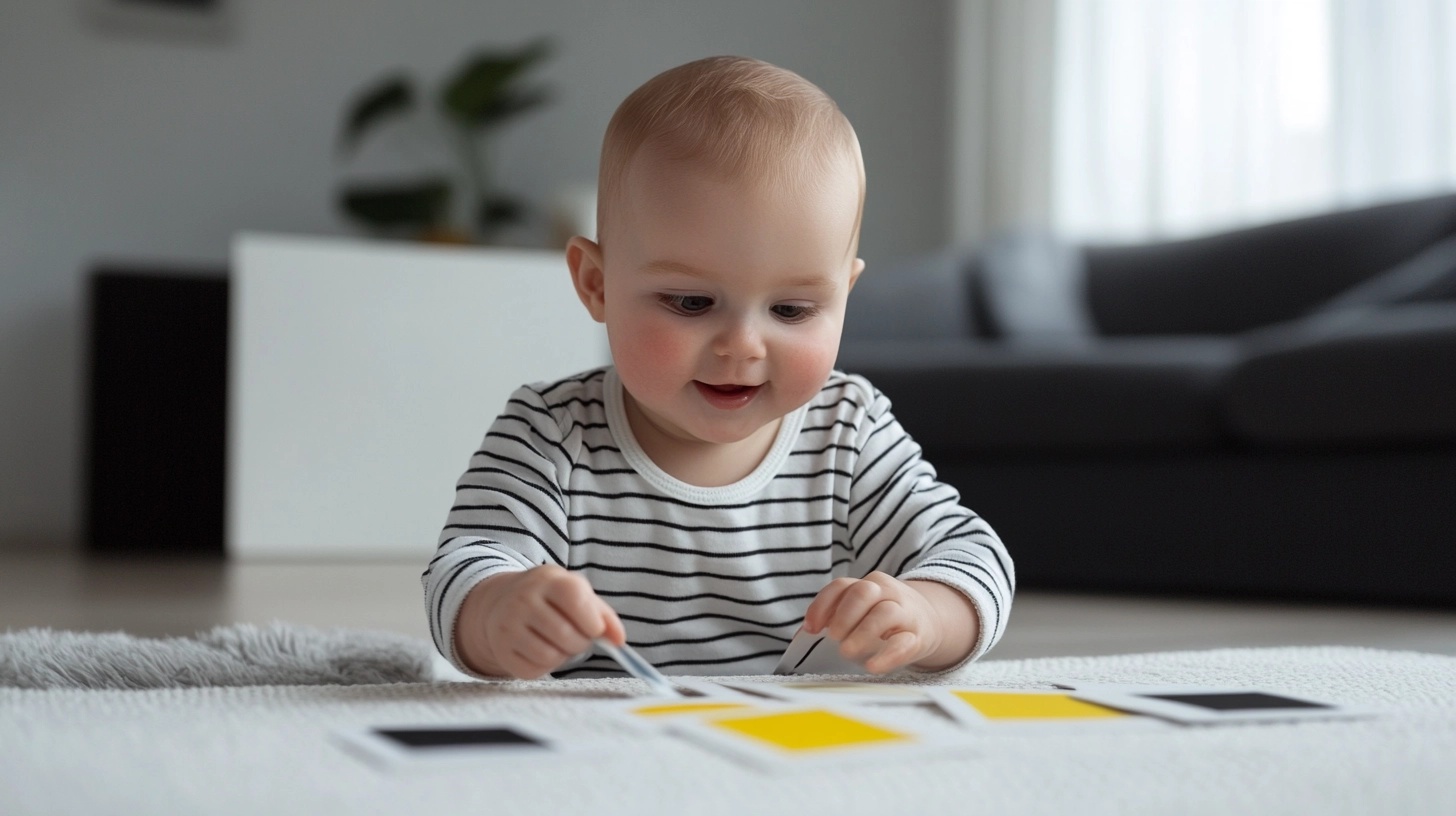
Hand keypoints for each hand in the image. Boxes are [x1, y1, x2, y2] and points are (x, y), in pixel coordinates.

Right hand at [456, 565, 624, 678]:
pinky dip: (545, 666)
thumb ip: (603, 615)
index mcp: (548, 580)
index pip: (577, 602)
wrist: (502, 601)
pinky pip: (533, 670)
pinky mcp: (500, 648)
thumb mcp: (576, 592)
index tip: (594, 629)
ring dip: (563, 656)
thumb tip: (619, 641)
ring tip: (559, 643)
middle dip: (581, 643)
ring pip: (550, 656)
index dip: (593, 623)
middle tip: (577, 637)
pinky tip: (541, 650)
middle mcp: (523, 599)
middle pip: (567, 636)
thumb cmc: (549, 598)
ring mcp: (508, 625)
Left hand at [801, 571, 944, 674]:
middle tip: (833, 637)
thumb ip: (833, 621)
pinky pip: (905, 642)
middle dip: (844, 614)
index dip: (822, 605)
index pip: (841, 586)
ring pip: (885, 613)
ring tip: (846, 652)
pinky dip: (887, 655)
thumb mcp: (860, 613)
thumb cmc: (882, 620)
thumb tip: (802, 636)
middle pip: (864, 592)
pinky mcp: (919, 636)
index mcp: (867, 585)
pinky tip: (872, 666)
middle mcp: (887, 592)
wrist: (929, 621)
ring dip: (863, 632)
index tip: (811, 628)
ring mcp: (905, 612)